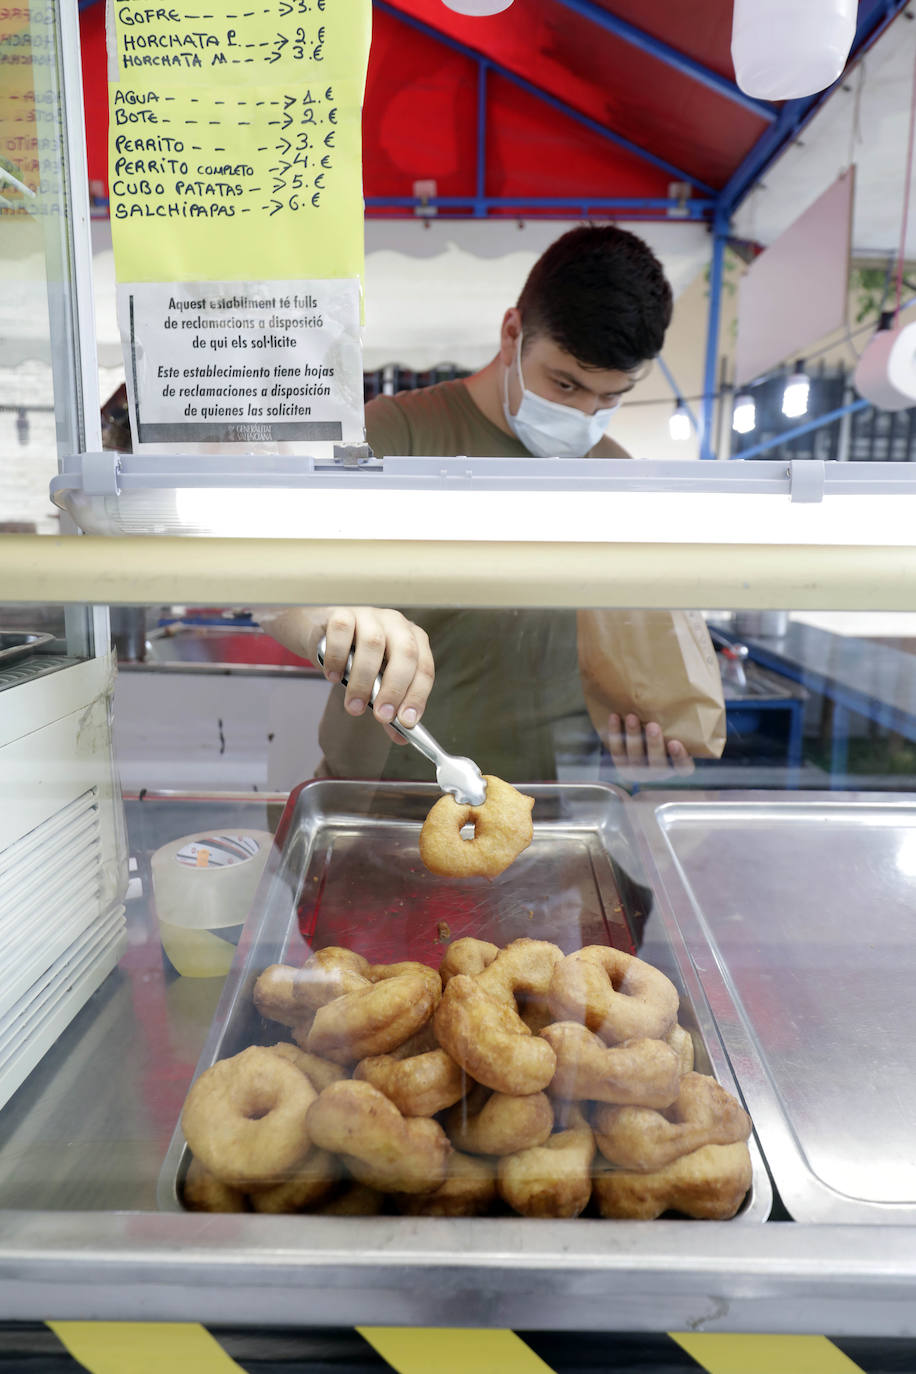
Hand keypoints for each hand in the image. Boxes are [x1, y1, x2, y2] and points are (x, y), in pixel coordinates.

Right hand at [290, 606, 433, 744]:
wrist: (323, 633)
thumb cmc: (356, 657)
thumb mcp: (376, 682)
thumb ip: (389, 705)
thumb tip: (402, 736)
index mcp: (414, 640)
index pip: (424, 669)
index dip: (417, 696)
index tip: (407, 721)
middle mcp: (396, 624)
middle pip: (404, 653)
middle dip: (394, 689)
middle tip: (381, 716)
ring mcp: (369, 615)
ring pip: (372, 644)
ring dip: (363, 680)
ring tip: (354, 706)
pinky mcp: (342, 612)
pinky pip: (341, 633)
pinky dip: (337, 658)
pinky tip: (333, 677)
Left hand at [606, 713, 694, 781]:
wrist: (645, 743)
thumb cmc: (669, 735)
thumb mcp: (678, 733)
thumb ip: (679, 725)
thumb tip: (683, 696)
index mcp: (678, 768)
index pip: (683, 767)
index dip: (679, 757)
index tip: (675, 743)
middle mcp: (659, 772)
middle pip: (657, 763)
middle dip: (653, 744)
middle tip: (652, 726)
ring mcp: (639, 771)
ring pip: (635, 757)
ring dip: (633, 737)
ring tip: (632, 717)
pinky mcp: (621, 765)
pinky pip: (617, 751)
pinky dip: (615, 734)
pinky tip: (614, 717)